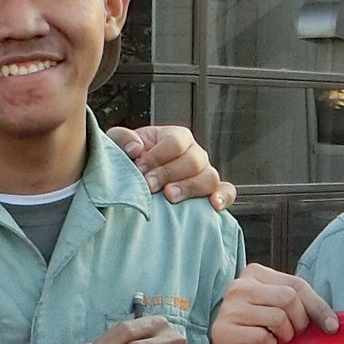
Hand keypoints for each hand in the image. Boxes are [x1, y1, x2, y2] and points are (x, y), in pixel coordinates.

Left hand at [111, 124, 235, 211]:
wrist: (134, 185)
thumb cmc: (128, 163)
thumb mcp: (117, 145)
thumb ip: (122, 139)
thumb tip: (136, 149)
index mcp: (175, 137)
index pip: (175, 142)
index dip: (157, 156)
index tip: (138, 169)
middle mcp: (194, 153)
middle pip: (193, 160)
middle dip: (169, 174)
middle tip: (149, 186)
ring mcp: (204, 173)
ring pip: (209, 176)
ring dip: (190, 188)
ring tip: (170, 197)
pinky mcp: (211, 192)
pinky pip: (226, 191)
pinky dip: (223, 197)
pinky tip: (213, 206)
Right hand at [212, 265, 338, 343]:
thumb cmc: (256, 327)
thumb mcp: (278, 307)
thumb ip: (301, 305)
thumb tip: (333, 324)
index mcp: (254, 273)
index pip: (296, 284)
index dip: (318, 306)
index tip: (332, 327)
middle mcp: (239, 285)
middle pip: (288, 298)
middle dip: (299, 322)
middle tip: (293, 335)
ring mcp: (228, 307)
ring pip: (278, 318)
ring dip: (284, 336)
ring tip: (276, 339)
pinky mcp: (222, 330)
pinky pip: (262, 338)